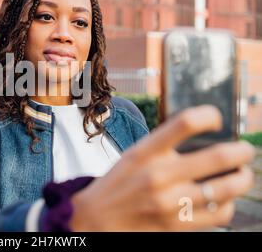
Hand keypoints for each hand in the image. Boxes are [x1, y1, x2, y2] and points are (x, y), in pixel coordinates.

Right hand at [69, 105, 255, 230]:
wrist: (96, 219)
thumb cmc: (119, 183)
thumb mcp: (134, 155)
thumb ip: (163, 145)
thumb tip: (203, 133)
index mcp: (146, 152)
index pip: (185, 122)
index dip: (209, 115)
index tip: (216, 119)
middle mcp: (158, 175)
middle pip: (218, 156)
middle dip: (242, 151)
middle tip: (245, 150)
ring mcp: (169, 203)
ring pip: (226, 188)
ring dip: (243, 179)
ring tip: (242, 175)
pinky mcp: (177, 226)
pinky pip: (219, 214)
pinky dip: (229, 204)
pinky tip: (224, 199)